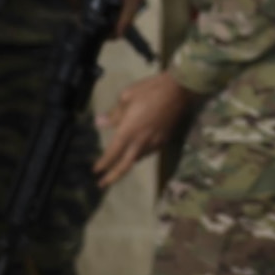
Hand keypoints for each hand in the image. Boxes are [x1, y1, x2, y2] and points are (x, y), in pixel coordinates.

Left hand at [94, 72, 193, 186]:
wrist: (179, 90)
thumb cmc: (150, 90)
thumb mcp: (126, 97)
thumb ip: (114, 114)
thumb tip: (100, 123)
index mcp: (128, 131)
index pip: (112, 153)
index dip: (103, 163)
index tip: (95, 170)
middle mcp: (141, 141)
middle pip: (125, 164)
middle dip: (113, 176)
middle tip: (102, 184)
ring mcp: (155, 142)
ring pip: (138, 158)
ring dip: (127, 163)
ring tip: (119, 165)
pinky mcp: (165, 139)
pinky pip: (149, 152)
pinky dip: (140, 154)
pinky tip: (138, 151)